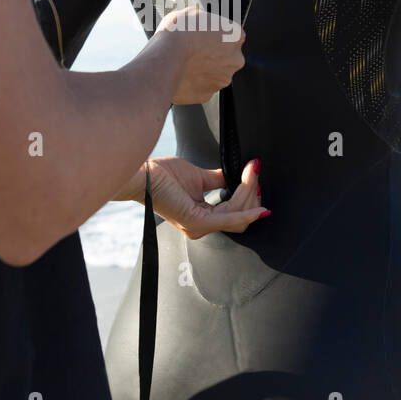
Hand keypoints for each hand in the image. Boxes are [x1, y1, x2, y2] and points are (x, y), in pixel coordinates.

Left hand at [125, 156, 268, 239]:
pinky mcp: (196, 221)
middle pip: (240, 216)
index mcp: (201, 218)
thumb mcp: (199, 177)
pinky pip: (229, 217)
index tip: (254, 175)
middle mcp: (200, 227)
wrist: (143, 173)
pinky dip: (246, 210)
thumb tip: (238, 176)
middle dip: (251, 193)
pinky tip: (257, 204)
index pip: (234, 213)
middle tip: (255, 172)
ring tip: (252, 173)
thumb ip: (219, 180)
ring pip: (237, 213)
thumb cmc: (162, 174)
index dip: (248, 196)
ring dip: (248, 192)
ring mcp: (198, 227)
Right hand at [148, 7, 245, 104]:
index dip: (217, 35)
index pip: (233, 35)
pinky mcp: (206, 94)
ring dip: (204, 69)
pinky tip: (182, 74)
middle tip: (194, 49)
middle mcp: (234, 60)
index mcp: (235, 36)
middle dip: (213, 54)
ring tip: (185, 62)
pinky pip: (202, 87)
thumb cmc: (178, 34)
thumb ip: (207, 21)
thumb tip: (202, 22)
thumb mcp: (193, 13)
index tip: (205, 35)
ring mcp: (221, 79)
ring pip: (215, 73)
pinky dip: (194, 83)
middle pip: (227, 57)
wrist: (163, 60)